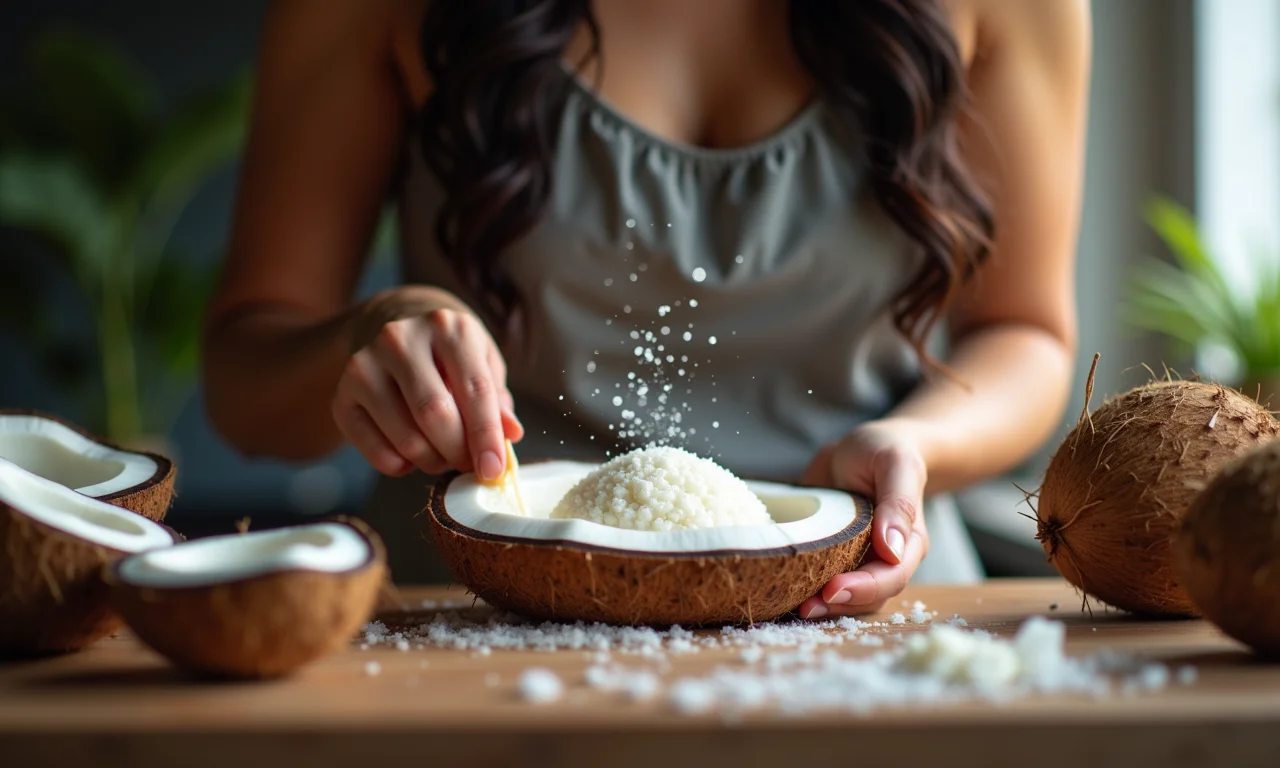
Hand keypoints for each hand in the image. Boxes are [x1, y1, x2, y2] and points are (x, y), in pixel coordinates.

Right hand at [332, 294, 522, 480]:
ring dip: (430, 461)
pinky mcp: (342, 392)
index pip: (474, 389)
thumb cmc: (450, 355)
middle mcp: (401, 338)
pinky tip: (409, 458)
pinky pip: (371, 447)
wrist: (397, 330)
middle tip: (467, 465)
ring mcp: (365, 364)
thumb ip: (497, 400)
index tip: (493, 470)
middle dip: (457, 452)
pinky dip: (396, 465)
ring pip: (405, 436)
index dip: (486, 437)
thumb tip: (510, 434)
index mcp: (447, 327)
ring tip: (442, 458)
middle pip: (434, 413)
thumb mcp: (482, 364)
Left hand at [796, 420, 929, 617]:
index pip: (892, 576)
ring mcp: (859, 561)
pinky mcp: (833, 558)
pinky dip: (807, 591)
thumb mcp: (895, 464)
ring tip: (793, 607)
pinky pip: (824, 583)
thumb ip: (898, 503)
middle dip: (838, 606)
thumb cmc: (884, 450)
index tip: (833, 590)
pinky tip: (785, 591)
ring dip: (823, 607)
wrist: (860, 448)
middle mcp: (886, 558)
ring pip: (848, 599)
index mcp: (909, 541)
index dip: (865, 588)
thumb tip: (892, 550)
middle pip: (869, 597)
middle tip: (805, 607)